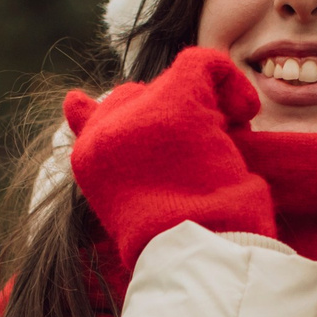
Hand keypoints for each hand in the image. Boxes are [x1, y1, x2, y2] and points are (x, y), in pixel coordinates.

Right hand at [63, 47, 275, 275]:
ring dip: (207, 107)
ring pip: (173, 82)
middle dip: (173, 116)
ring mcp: (138, 114)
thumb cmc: (173, 242)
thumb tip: (72, 101)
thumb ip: (112, 156)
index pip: (98, 113)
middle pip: (137, 95)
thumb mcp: (131, 203)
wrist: (192, 254)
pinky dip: (229, 80)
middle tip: (202, 154)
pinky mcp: (176, 101)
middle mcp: (103, 130)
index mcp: (88, 156)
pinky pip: (203, 63)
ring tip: (225, 144)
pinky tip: (244, 112)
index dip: (139, 120)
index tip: (167, 143)